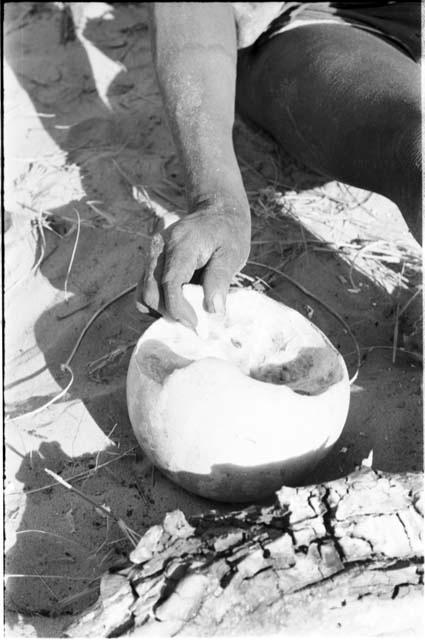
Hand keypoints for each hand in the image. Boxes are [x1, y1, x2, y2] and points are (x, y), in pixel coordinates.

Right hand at [137, 198, 250, 328]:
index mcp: (181, 244)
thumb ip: (220, 280)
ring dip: (162, 310)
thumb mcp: (233, 254)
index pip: (169, 283)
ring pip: (143, 293)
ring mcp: (151, 253)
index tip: (195, 324)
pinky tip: (177, 303)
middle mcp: (159, 247)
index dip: (179, 309)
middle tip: (195, 321)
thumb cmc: (228, 234)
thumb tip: (213, 310)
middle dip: (171, 313)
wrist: (216, 211)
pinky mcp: (150, 261)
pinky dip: (157, 302)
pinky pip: (144, 289)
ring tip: (187, 312)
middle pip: (151, 292)